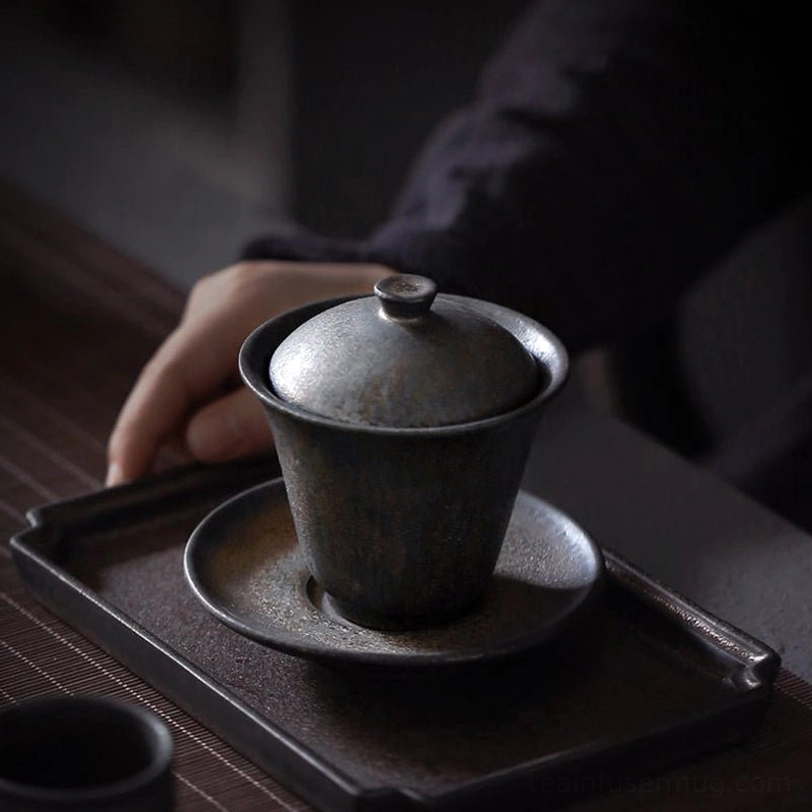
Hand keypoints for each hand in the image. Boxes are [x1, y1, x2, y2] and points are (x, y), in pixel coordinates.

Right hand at [106, 261, 396, 484]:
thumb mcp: (323, 386)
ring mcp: (224, 301)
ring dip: (210, 418)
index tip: (120, 481)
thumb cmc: (368, 337)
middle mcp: (220, 296)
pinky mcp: (233, 314)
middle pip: (175, 383)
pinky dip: (224, 402)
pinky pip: (211, 372)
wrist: (396, 295)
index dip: (140, 432)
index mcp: (239, 304)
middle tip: (232, 464)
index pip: (170, 375)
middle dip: (186, 432)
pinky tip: (257, 410)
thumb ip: (255, 418)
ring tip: (263, 427)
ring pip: (192, 381)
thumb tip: (193, 445)